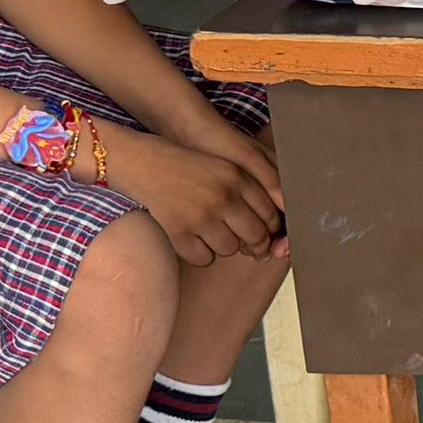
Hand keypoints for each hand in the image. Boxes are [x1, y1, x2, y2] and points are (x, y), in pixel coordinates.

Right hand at [92, 133, 284, 263]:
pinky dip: (202, 254)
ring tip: (214, 231)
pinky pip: (205, 259)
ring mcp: (200, 215)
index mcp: (237, 177)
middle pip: (256, 237)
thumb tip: (279, 224)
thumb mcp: (228, 166)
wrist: (143, 163)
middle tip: (248, 243)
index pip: (271, 216)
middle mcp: (222, 196)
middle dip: (255, 244)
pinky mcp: (178, 231)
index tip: (264, 231)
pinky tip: (195, 238)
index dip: (271, 229)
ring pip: (231, 250)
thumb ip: (258, 186)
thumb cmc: (189, 166)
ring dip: (226, 246)